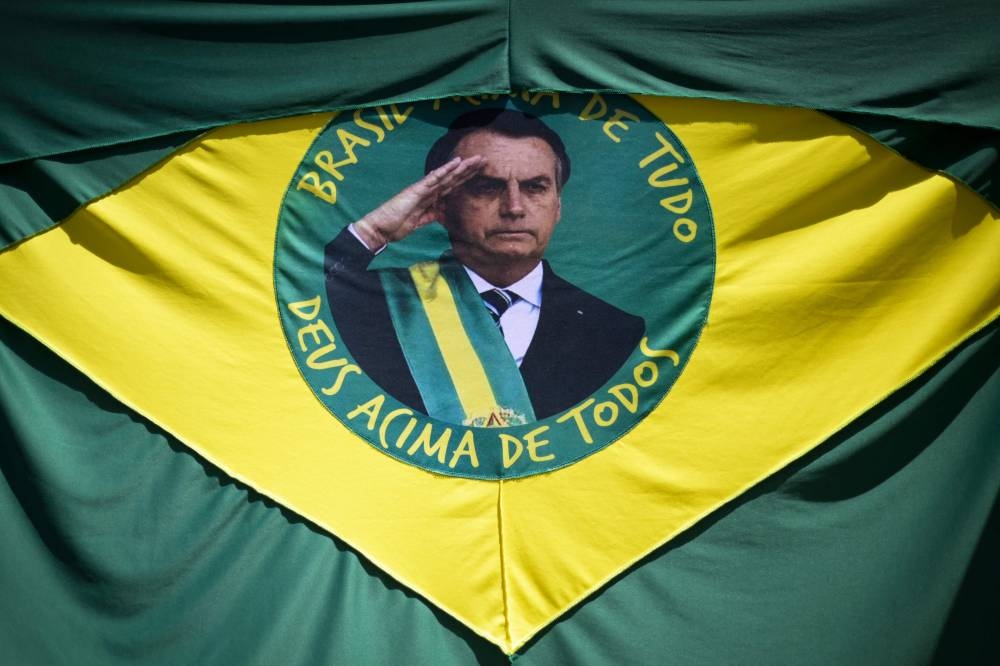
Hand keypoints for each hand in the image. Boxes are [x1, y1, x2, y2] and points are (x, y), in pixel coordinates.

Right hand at [351, 155, 484, 249]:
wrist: (381, 229)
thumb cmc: (396, 225)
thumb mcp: (420, 222)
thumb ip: (431, 216)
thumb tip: (443, 216)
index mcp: (430, 199)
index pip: (451, 187)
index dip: (465, 179)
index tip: (479, 173)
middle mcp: (428, 191)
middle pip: (452, 179)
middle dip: (468, 170)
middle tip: (483, 160)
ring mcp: (423, 189)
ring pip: (447, 176)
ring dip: (462, 167)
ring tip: (476, 159)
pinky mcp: (416, 190)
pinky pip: (434, 178)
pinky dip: (445, 170)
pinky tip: (456, 162)